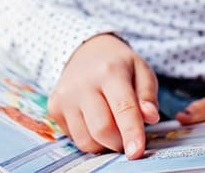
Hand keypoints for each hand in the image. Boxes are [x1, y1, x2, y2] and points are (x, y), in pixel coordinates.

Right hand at [47, 34, 159, 158]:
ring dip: (104, 144)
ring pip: (86, 140)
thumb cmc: (118, 65)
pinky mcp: (54, 107)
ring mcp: (65, 96)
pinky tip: (93, 120)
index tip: (136, 152)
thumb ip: (148, 96)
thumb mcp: (141, 71)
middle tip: (127, 135)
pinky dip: (89, 138)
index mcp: (110, 71)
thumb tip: (150, 117)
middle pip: (102, 129)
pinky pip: (74, 139)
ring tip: (110, 125)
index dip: (131, 133)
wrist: (85, 52)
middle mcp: (83, 83)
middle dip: (119, 142)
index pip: (123, 108)